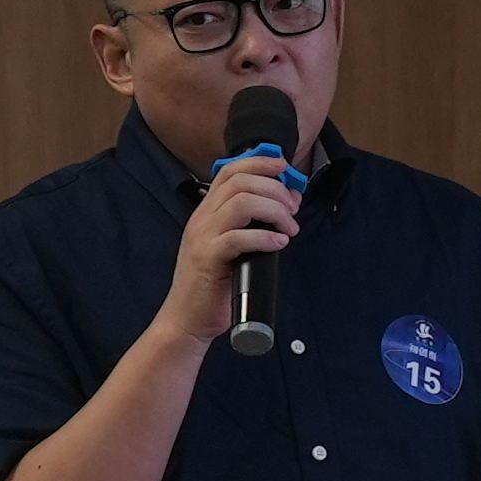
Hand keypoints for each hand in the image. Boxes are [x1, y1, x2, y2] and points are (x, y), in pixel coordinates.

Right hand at [163, 144, 305, 338]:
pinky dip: (264, 237)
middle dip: (275, 189)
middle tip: (293, 209)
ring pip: (241, 203)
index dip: (260, 163)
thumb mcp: (233, 245)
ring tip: (289, 229)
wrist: (187, 318)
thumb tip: (287, 203)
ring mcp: (202, 237)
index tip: (285, 168)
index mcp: (208, 211)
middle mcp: (202, 218)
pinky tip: (278, 244)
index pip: (230, 171)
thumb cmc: (214, 283)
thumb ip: (254, 223)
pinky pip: (238, 238)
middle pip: (240, 182)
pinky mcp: (208, 259)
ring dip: (275, 211)